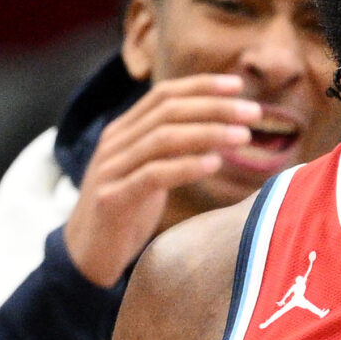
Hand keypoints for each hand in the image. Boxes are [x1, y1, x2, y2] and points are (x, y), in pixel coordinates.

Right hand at [61, 74, 261, 285]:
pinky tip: (214, 164)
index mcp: (123, 130)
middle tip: (254, 113)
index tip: (238, 85)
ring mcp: (111, 169)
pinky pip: (153, 175)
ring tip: (243, 136)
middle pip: (168, 111)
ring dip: (207, 133)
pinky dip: (185, 167)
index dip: (201, 86)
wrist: (86, 253)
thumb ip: (174, 148)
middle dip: (214, 107)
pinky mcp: (112, 199)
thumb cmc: (128, 210)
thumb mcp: (150, 171)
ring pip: (162, 138)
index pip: (163, 94)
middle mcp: (115, 143)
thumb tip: (220, 128)